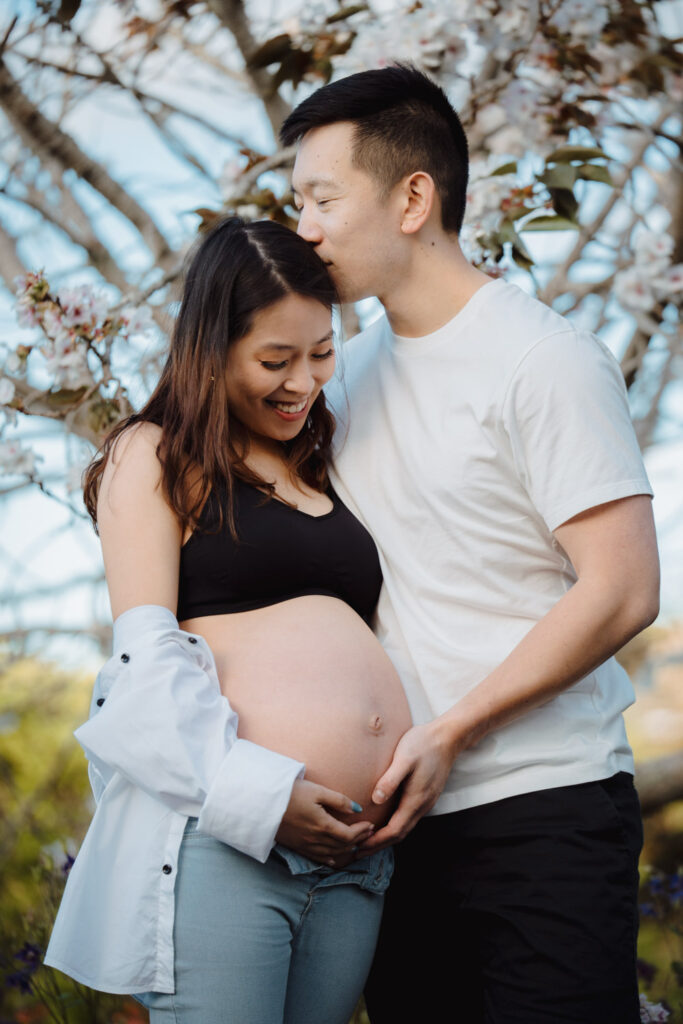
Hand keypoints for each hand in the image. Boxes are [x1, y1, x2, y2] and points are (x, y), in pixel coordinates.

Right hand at [276, 779, 374, 863]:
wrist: (263, 802)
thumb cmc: (291, 792)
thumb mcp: (317, 791)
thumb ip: (339, 800)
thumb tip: (357, 809)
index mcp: (323, 825)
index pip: (349, 835)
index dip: (362, 832)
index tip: (371, 824)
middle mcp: (315, 840)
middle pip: (343, 846)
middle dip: (359, 840)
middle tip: (369, 833)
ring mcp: (305, 845)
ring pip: (332, 854)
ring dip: (347, 850)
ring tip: (357, 844)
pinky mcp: (296, 847)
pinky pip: (317, 858)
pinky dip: (330, 859)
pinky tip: (335, 858)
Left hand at [360, 721, 456, 852]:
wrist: (448, 736)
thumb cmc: (424, 744)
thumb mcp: (405, 758)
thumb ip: (391, 779)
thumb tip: (376, 799)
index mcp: (415, 800)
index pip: (394, 830)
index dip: (376, 842)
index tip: (358, 848)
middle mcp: (421, 806)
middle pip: (399, 835)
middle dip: (378, 845)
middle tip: (357, 852)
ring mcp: (424, 802)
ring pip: (404, 828)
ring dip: (385, 838)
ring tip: (366, 841)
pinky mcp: (424, 796)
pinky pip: (407, 819)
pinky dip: (393, 827)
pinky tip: (383, 822)